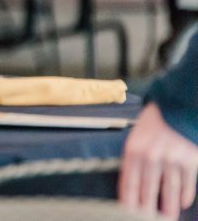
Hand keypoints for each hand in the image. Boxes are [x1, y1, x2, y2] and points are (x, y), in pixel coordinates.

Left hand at [119, 102, 197, 217]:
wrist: (177, 105)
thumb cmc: (154, 122)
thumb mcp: (136, 136)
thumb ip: (134, 158)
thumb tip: (133, 184)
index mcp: (133, 151)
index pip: (128, 183)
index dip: (128, 201)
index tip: (126, 213)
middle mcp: (151, 157)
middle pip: (148, 191)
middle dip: (146, 211)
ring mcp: (171, 160)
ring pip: (168, 190)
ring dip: (168, 208)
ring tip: (166, 219)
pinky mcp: (189, 160)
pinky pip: (186, 182)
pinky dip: (185, 194)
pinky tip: (183, 203)